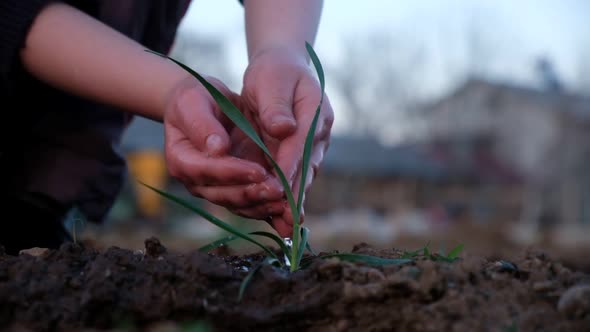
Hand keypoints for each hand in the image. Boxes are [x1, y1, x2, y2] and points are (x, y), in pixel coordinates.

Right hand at [163, 76, 284, 214]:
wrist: (205, 106)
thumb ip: (203, 124)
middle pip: (223, 194)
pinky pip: (250, 205)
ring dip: (262, 205)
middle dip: (252, 193)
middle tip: (278, 190)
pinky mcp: (234, 190)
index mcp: (181, 159)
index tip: (258, 171)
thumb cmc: (196, 99)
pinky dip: (268, 208)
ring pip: (238, 204)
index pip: (205, 171)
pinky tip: (287, 207)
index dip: (232, 173)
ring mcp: (215, 189)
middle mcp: (196, 180)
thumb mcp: (194, 101)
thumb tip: (218, 148)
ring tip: (286, 202)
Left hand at [240, 47, 333, 236]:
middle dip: (296, 194)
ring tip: (286, 226)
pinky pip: (297, 177)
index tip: (278, 188)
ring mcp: (314, 144)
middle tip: (288, 221)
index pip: (300, 142)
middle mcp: (319, 131)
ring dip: (294, 200)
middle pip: (307, 165)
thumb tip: (283, 129)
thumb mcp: (271, 80)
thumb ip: (276, 105)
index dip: (289, 167)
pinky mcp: (304, 153)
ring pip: (304, 176)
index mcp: (315, 109)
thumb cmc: (273, 73)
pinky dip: (288, 196)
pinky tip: (280, 217)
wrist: (281, 70)